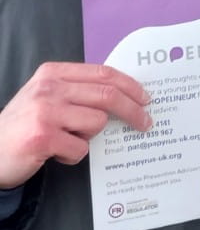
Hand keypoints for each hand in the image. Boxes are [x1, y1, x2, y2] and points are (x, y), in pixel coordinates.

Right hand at [0, 62, 150, 188]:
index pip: (104, 73)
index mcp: (53, 73)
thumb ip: (78, 90)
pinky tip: (55, 153)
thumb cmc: (24, 125)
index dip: (130, 86)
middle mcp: (49, 88)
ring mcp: (45, 112)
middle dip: (133, 111)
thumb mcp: (46, 97)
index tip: (146, 98)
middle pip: (108, 95)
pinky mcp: (43, 137)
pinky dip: (73, 155)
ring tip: (67, 140)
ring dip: (89, 137)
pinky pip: (81, 148)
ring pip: (97, 123)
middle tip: (146, 123)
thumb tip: (125, 95)